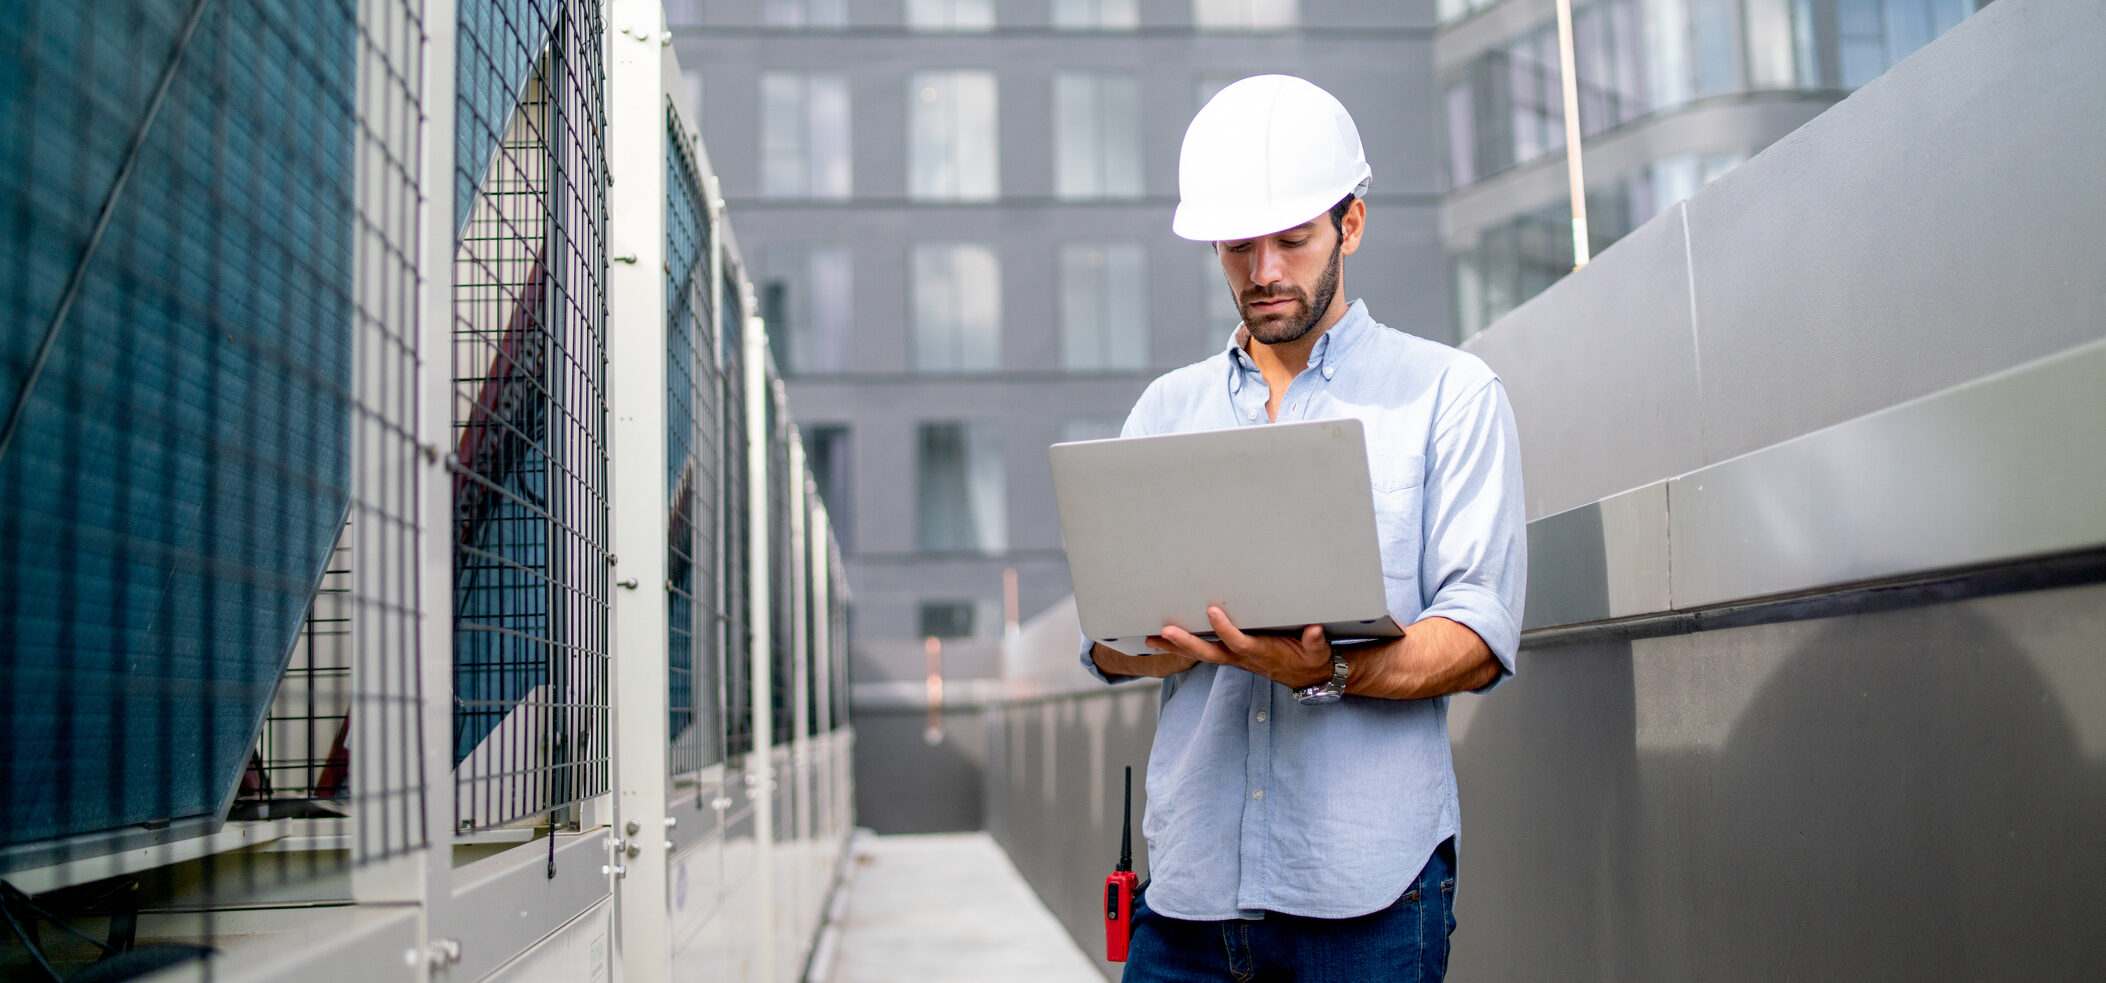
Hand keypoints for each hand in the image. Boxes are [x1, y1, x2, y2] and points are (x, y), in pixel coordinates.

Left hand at [1151, 606, 1333, 689]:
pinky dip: (1183, 648)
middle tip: (1163, 632)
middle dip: (1186, 643)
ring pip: (1202, 654)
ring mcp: (1235, 658)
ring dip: (1176, 648)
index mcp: (1262, 653)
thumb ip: (1315, 642)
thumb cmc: (1311, 659)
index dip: (1225, 629)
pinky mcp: (1232, 655)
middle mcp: (1243, 658)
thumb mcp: (1318, 652)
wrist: (1309, 677)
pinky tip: (1164, 641)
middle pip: (1210, 653)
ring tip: (1150, 639)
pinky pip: (1204, 652)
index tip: (1211, 611)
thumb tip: (1314, 631)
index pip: (1239, 642)